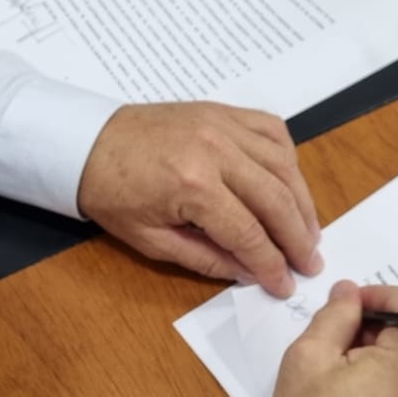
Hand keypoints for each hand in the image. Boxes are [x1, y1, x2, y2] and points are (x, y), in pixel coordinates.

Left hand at [77, 102, 322, 296]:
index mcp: (193, 185)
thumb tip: (251, 272)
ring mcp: (223, 124)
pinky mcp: (224, 111)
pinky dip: (288, 160)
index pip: (249, 233)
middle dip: (298, 238)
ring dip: (302, 202)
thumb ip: (206, 258)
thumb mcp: (151, 241)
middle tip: (310, 263)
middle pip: (276, 199)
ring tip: (309, 232)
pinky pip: (272, 132)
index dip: (272, 264)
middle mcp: (216, 150)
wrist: (86, 143)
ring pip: (284, 165)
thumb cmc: (111, 193)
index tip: (286, 285)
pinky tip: (290, 186)